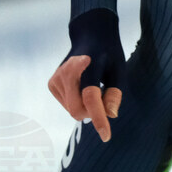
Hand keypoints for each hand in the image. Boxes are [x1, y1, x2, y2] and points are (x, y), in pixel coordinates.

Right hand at [47, 8, 125, 141]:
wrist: (90, 36)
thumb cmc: (108, 54)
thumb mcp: (119, 69)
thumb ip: (115, 92)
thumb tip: (111, 115)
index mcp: (88, 66)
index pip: (91, 97)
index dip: (99, 118)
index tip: (106, 136)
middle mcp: (67, 71)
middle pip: (78, 110)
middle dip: (92, 112)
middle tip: (104, 96)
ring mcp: (56, 78)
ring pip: (72, 110)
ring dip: (85, 105)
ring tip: (93, 84)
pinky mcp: (51, 83)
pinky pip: (67, 105)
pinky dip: (77, 101)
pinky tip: (82, 85)